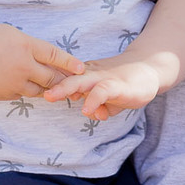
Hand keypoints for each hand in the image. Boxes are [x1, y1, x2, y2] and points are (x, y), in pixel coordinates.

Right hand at [0, 25, 82, 101]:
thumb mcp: (11, 34)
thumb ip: (31, 46)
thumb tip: (48, 58)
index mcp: (25, 46)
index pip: (54, 56)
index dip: (70, 63)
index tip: (81, 68)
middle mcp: (22, 67)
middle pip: (52, 78)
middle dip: (64, 81)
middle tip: (74, 83)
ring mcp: (14, 83)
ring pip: (40, 90)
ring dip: (48, 88)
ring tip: (56, 87)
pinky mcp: (5, 95)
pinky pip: (23, 94)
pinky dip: (28, 90)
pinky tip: (27, 85)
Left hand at [42, 56, 162, 120]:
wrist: (151, 71)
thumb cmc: (127, 84)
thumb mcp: (111, 98)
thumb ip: (101, 106)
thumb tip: (94, 114)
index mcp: (87, 76)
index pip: (66, 80)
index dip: (51, 86)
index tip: (33, 91)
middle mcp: (92, 75)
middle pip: (68, 78)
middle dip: (50, 85)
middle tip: (34, 91)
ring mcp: (104, 79)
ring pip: (81, 81)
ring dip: (65, 88)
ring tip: (51, 97)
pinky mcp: (117, 85)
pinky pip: (102, 91)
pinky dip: (93, 100)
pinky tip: (87, 110)